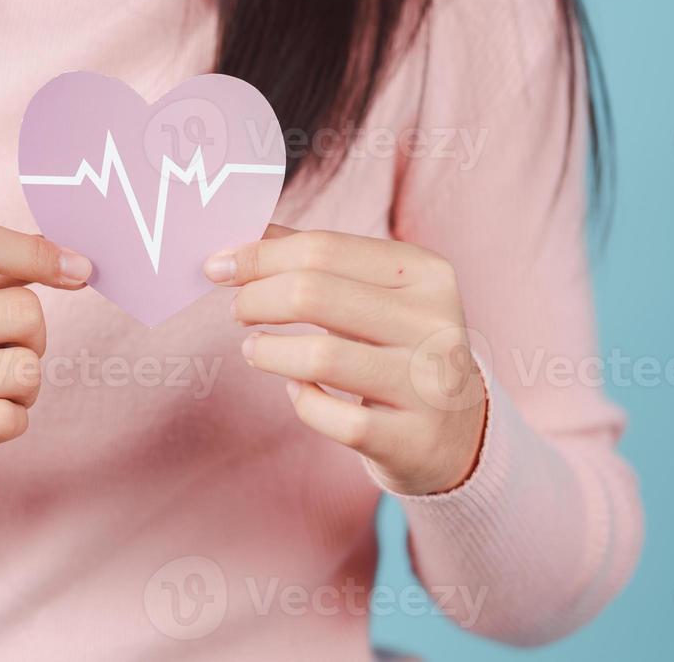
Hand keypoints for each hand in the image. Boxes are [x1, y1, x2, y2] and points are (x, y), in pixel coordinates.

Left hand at [204, 225, 486, 495]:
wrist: (456, 430)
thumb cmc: (396, 345)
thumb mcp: (375, 291)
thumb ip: (316, 257)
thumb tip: (245, 234)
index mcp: (425, 273)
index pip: (323, 248)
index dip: (258, 255)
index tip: (217, 266)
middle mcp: (434, 323)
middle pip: (314, 294)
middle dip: (256, 298)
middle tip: (237, 310)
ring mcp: (427, 384)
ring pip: (320, 357)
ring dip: (270, 351)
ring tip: (254, 348)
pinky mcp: (410, 438)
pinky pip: (332, 417)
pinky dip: (302, 400)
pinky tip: (297, 388)